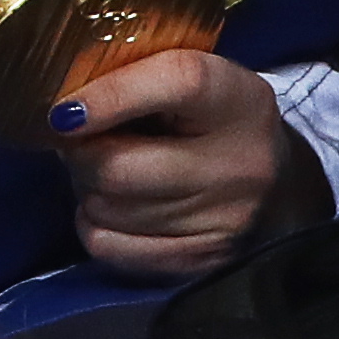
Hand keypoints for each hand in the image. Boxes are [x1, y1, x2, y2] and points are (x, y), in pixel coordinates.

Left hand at [53, 44, 322, 280]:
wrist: (278, 186)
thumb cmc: (209, 120)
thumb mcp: (189, 79)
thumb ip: (133, 76)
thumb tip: (60, 110)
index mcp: (236, 99)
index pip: (176, 82)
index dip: (110, 95)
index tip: (63, 111)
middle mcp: (240, 164)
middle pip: (118, 168)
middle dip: (80, 155)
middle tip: (81, 142)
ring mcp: (223, 220)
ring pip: (105, 209)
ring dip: (88, 189)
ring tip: (109, 173)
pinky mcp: (201, 261)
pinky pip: (110, 247)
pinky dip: (96, 226)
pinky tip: (115, 209)